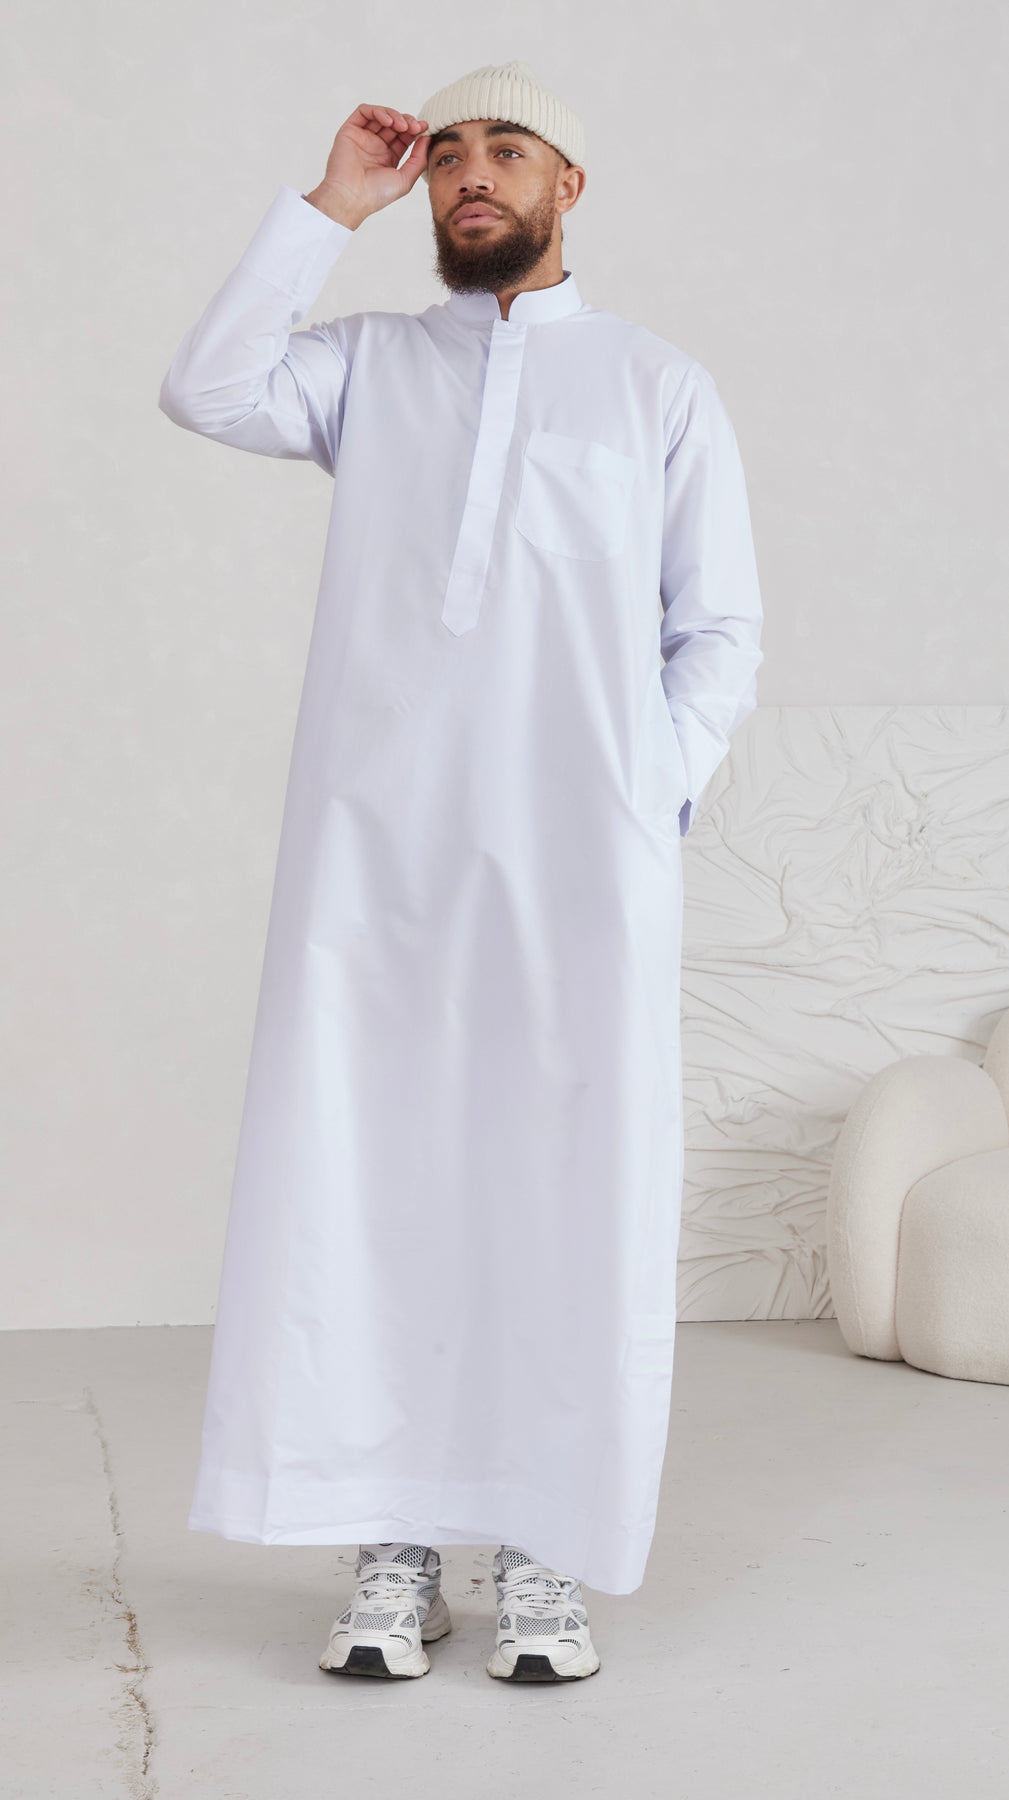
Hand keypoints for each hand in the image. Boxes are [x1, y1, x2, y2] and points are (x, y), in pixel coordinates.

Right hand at [304, 104, 429, 228]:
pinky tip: (388, 121)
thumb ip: (418, 159)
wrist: (352, 197)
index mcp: (388, 157)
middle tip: (415, 126)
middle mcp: (375, 146)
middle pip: (394, 124)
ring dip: (394, 115)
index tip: (424, 128)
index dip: (415, 129)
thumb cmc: (376, 194)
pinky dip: (378, 111)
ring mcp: (362, 138)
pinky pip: (364, 112)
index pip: (404, 136)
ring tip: (402, 125)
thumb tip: (426, 138)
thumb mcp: (405, 179)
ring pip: (380, 115)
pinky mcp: (350, 131)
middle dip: (407, 121)